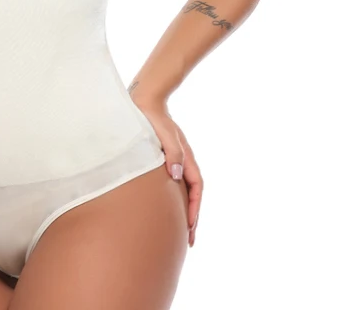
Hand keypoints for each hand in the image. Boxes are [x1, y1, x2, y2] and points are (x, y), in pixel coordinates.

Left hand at [136, 100, 202, 246]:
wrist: (145, 101)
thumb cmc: (153, 117)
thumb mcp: (165, 134)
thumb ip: (173, 153)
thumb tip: (176, 176)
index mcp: (186, 157)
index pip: (196, 187)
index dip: (194, 208)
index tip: (191, 227)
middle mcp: (182, 161)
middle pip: (192, 194)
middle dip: (192, 217)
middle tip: (189, 240)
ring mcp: (173, 161)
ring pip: (183, 191)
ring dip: (184, 210)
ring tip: (180, 231)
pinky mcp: (163, 160)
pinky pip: (172, 184)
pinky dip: (174, 199)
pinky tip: (166, 208)